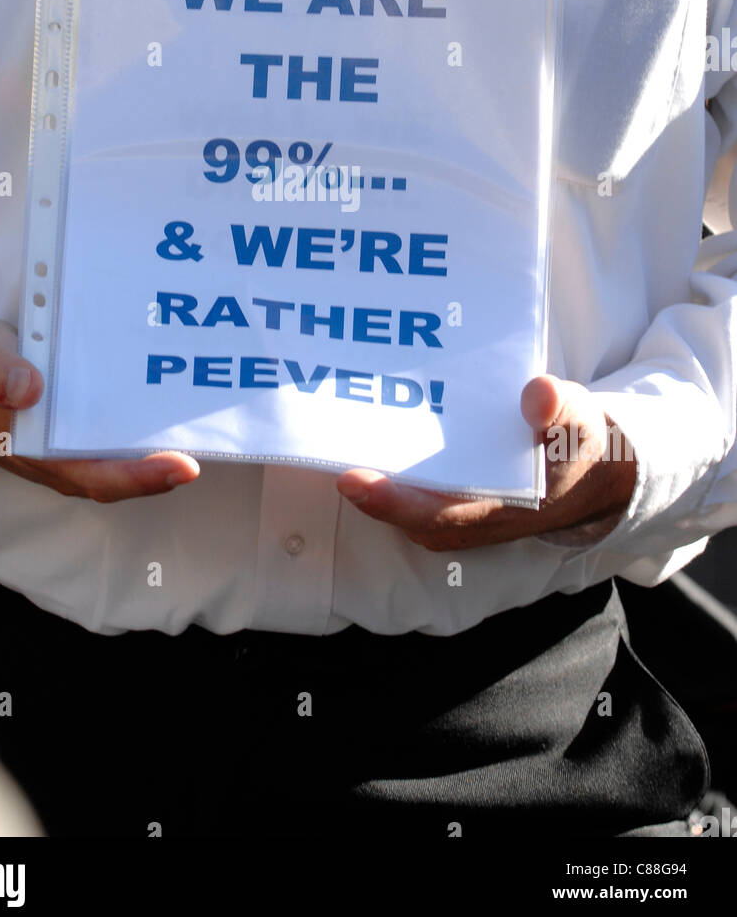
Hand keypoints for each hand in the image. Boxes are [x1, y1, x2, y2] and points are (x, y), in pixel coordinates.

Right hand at [0, 319, 199, 501]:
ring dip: (162, 439)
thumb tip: (27, 388)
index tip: (184, 467)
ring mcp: (71, 442)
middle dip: (169, 461)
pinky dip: (145, 417)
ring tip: (207, 413)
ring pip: (125, 450)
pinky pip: (117, 426)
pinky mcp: (76, 420)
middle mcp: (62, 456)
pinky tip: (171, 393)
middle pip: (125, 470)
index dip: (143, 478)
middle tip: (216, 434)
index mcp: (39, 452)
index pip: (100, 477)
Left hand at [335, 375, 635, 549]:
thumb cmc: (579, 443)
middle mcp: (476, 520)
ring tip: (334, 440)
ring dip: (373, 484)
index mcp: (506, 507)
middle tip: (325, 456)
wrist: (590, 470)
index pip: (441, 514)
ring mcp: (463, 513)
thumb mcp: (579, 421)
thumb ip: (560, 411)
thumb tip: (537, 396)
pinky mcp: (455, 499)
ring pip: (408, 507)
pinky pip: (414, 493)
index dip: (394, 502)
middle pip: (410, 516)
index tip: (352, 479)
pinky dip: (389, 475)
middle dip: (367, 493)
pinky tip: (368, 438)